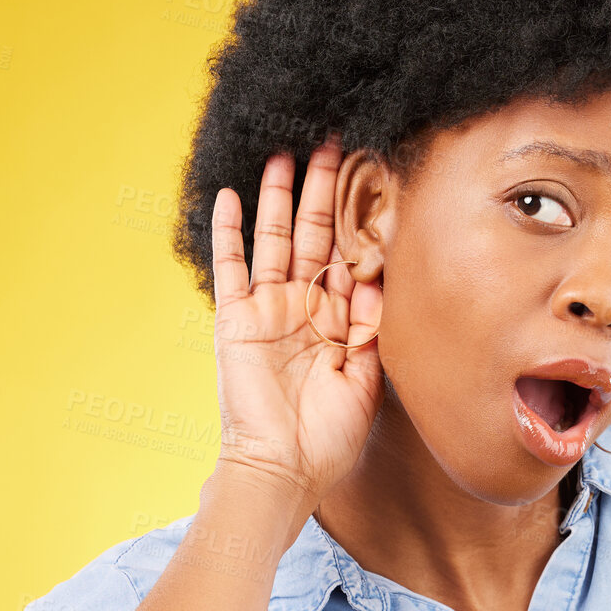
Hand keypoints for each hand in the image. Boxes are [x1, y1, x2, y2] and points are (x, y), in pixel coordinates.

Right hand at [208, 135, 383, 502]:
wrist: (284, 467)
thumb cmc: (330, 435)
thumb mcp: (368, 378)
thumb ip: (374, 329)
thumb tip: (382, 277)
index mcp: (338, 321)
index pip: (350, 258)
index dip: (362, 221)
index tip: (377, 178)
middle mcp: (303, 307)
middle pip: (314, 236)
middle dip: (324, 191)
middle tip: (335, 144)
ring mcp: (267, 310)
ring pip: (275, 240)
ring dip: (279, 198)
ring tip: (285, 152)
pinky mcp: (235, 320)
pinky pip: (230, 267)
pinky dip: (228, 231)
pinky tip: (230, 194)